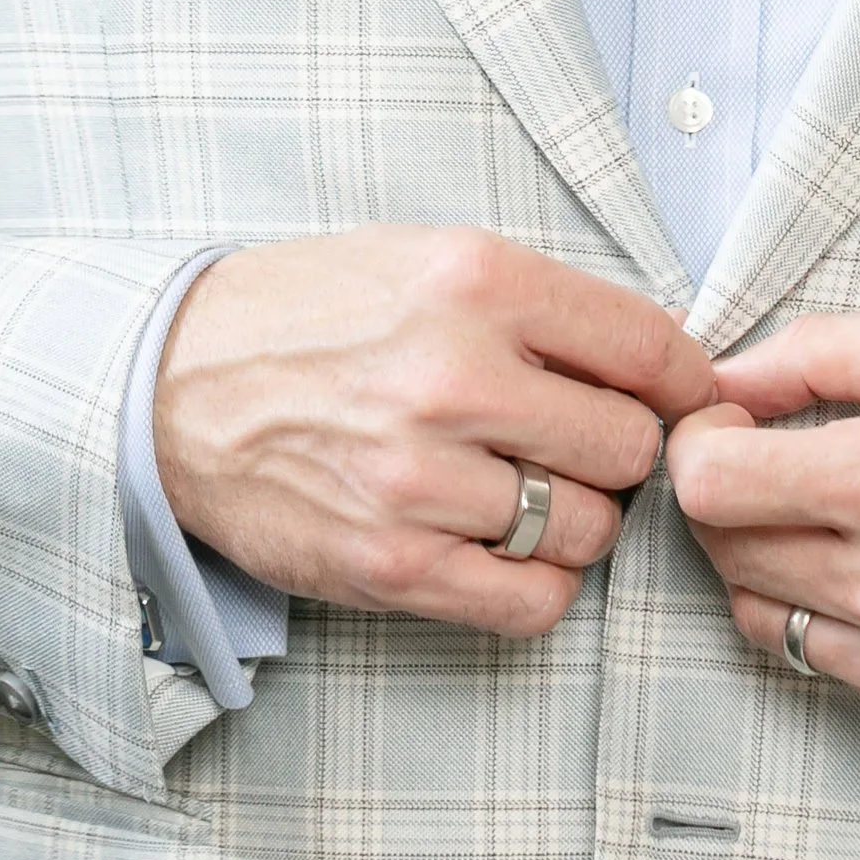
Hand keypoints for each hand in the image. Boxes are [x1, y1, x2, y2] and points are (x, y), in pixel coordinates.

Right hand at [153, 226, 717, 636]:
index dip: (687, 382)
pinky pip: (532, 602)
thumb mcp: (424, 257)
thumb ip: (540, 304)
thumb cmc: (306, 315)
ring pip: (589, 530)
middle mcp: (454, 376)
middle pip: (631, 447)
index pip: (649, 347)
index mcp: (474, 281)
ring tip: (528, 490)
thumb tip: (664, 354)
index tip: (685, 398)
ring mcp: (421, 479)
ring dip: (577, 519)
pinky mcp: (392, 563)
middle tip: (582, 444)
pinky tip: (505, 547)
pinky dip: (539, 583)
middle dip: (621, 451)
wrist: (172, 382)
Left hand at [667, 301, 859, 731]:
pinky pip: (820, 665)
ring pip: (756, 615)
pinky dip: (817, 617)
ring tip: (814, 514)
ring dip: (759, 558)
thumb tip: (722, 373)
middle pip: (721, 548)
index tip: (728, 419)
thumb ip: (814, 353)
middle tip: (767, 457)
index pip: (707, 483)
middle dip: (724, 493)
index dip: (697, 440)